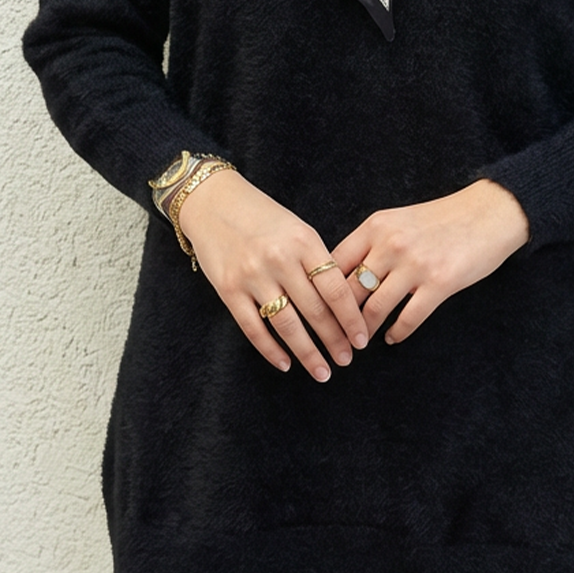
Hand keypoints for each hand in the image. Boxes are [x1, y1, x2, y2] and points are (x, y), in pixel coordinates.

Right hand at [179, 171, 368, 380]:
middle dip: (334, 340)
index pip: (335, 288)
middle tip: (346, 360)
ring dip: (307, 353)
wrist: (212, 202)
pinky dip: (270, 350)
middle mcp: (280, 259)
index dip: (351, 319)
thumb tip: (341, 303)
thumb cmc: (261, 216)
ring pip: (287, 325)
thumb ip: (316, 260)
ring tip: (322, 370)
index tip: (362, 339)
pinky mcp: (229, 289)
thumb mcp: (297, 228)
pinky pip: (254, 328)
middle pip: (315, 310)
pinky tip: (285, 363)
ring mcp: (253, 275)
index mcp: (304, 241)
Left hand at [331, 180, 530, 344]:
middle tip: (331, 338)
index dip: (320, 290)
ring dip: (364, 331)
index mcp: (376, 226)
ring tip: (358, 343)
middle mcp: (390, 244)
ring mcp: (415, 265)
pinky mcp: (439, 283)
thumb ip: (371, 243)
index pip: (334, 263)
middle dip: (337, 319)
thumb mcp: (398, 220)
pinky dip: (397, 333)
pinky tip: (393, 338)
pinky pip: (409, 318)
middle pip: (349, 290)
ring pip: (375, 309)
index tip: (315, 310)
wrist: (488, 213)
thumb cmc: (442, 218)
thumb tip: (342, 275)